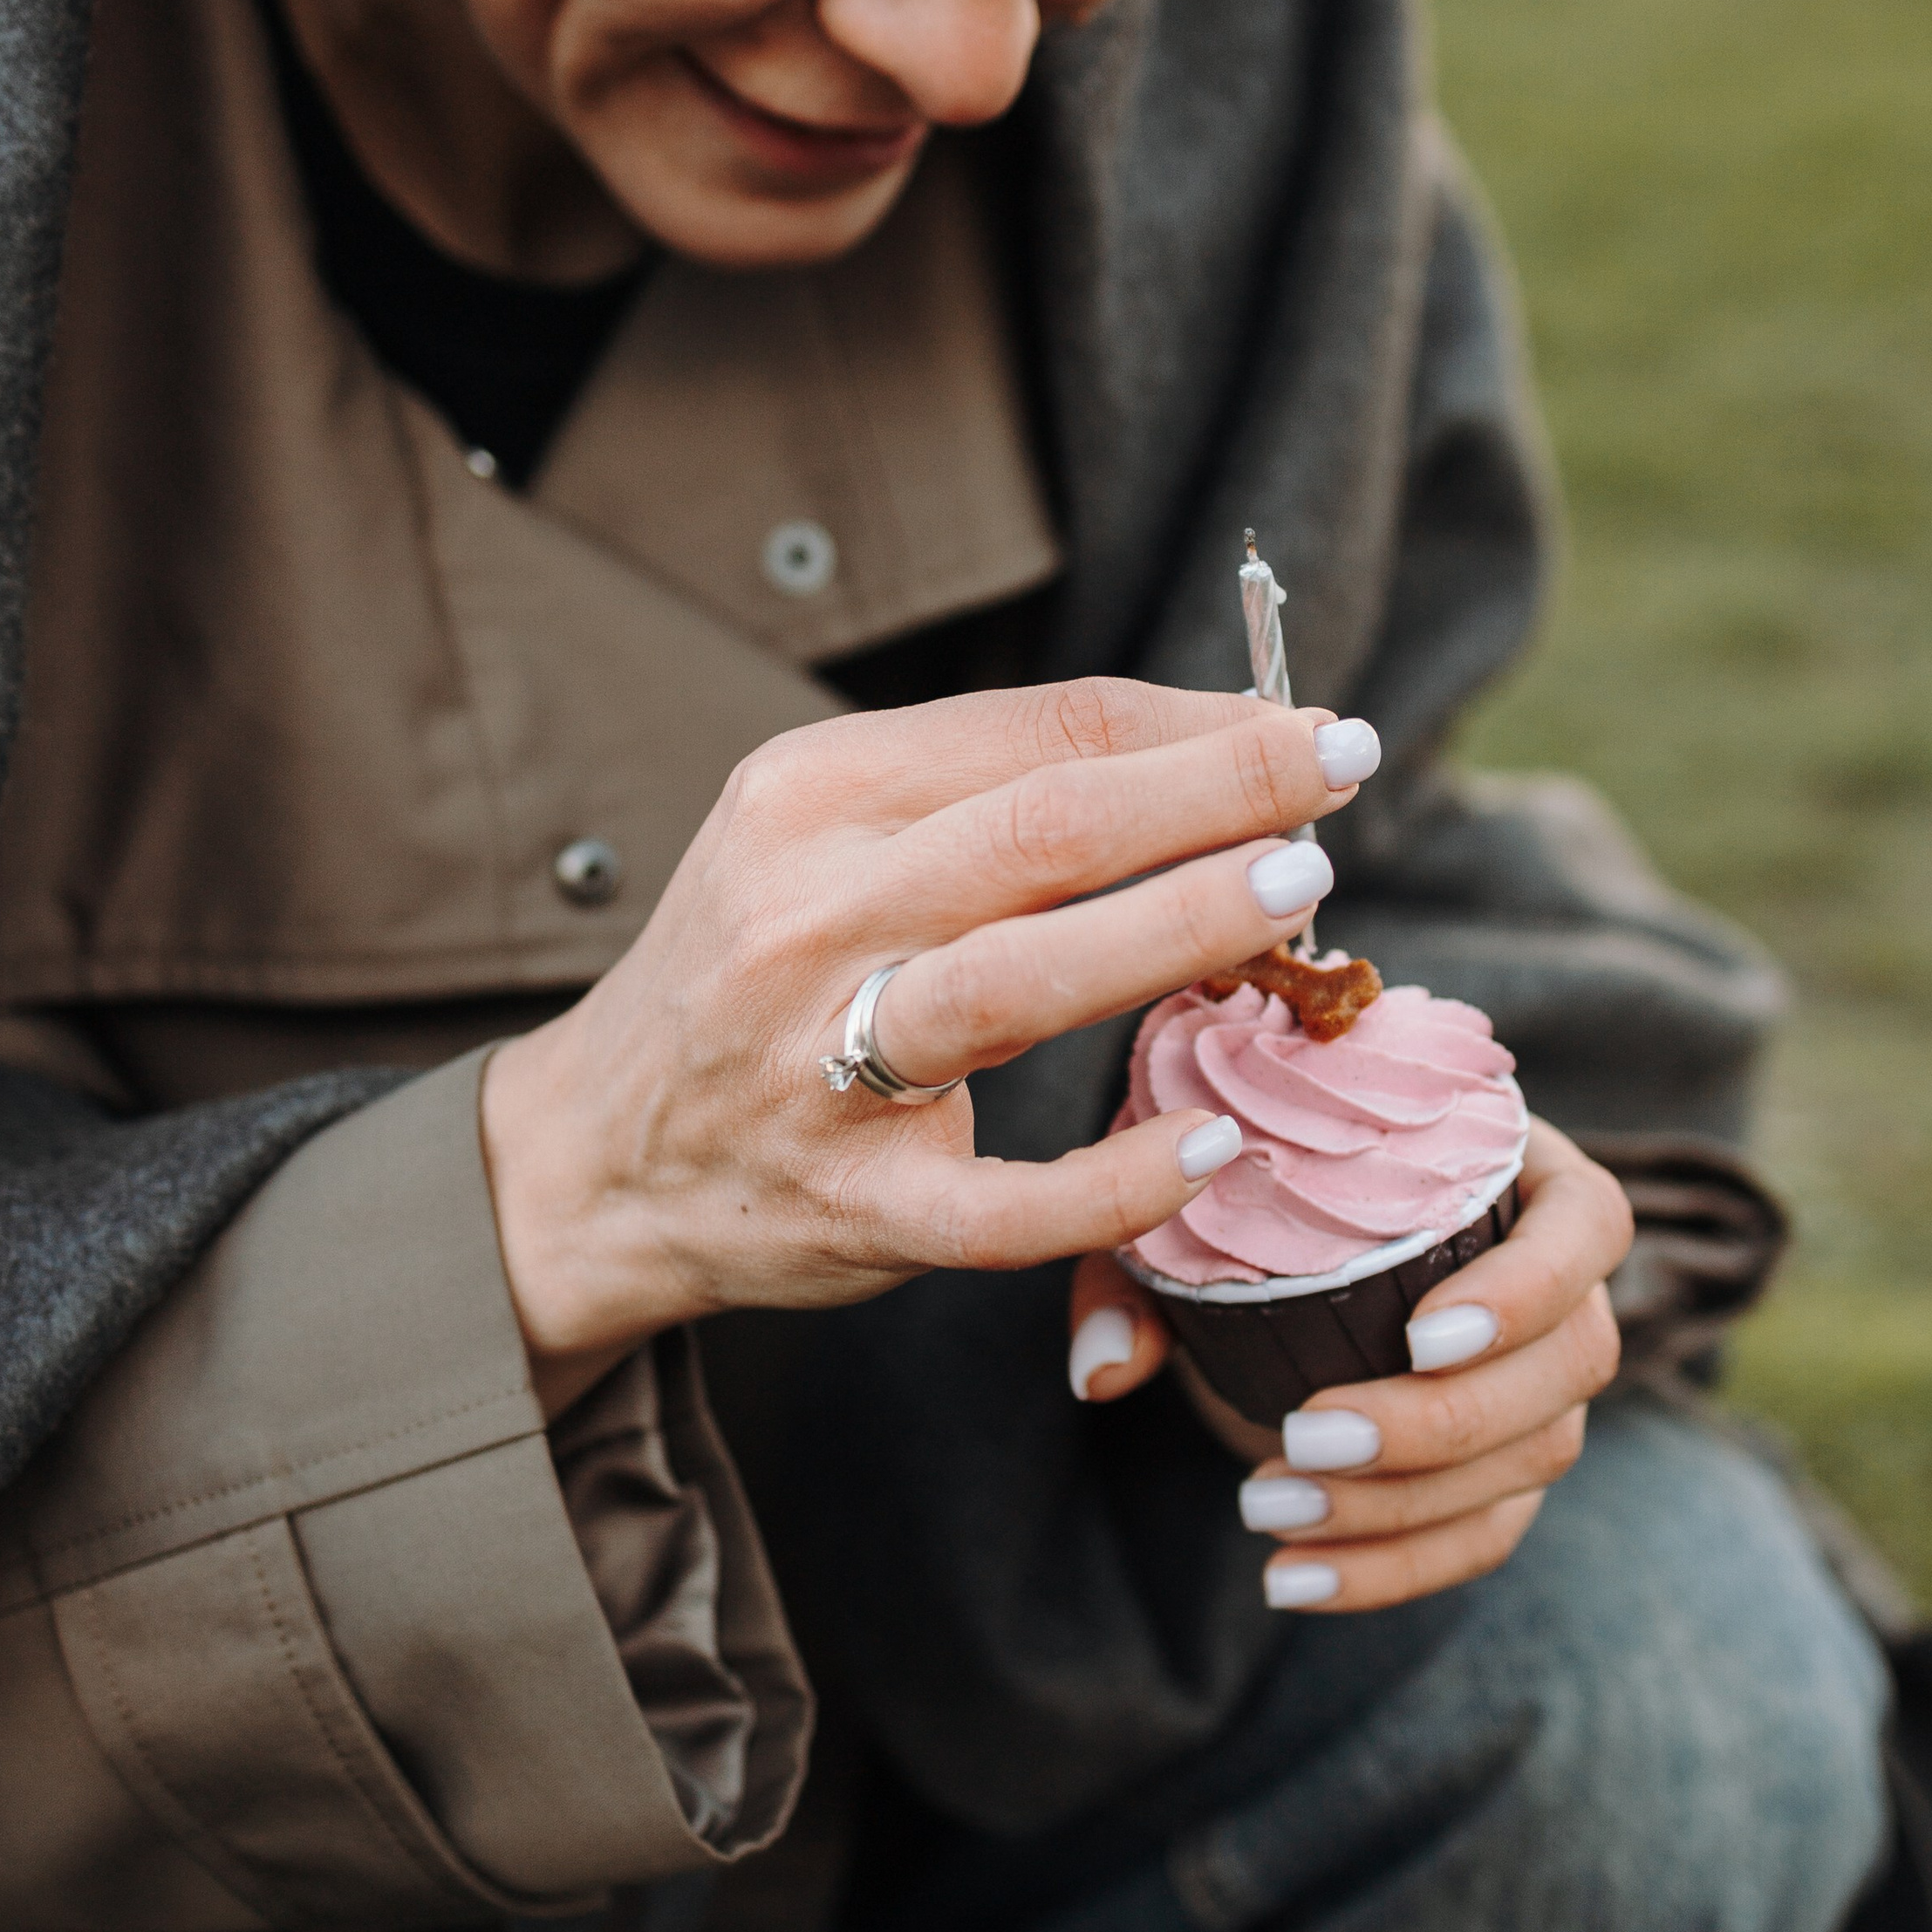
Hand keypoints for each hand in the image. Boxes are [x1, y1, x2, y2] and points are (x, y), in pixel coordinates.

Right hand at [481, 681, 1382, 1415]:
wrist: (591, 1156)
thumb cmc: (757, 975)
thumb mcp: (825, 842)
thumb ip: (985, 795)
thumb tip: (1211, 749)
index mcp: (809, 799)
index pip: (1036, 733)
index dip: (1192, 724)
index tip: (1306, 724)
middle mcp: (804, 915)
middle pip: (1041, 828)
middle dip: (1213, 792)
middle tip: (1339, 769)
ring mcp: (817, 1066)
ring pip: (1015, 981)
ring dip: (1173, 927)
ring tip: (1298, 893)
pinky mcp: (849, 1207)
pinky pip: (1002, 1202)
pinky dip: (1114, 1175)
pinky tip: (1213, 1144)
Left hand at [1066, 1117, 1630, 1609]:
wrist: (1286, 1237)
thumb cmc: (1261, 1186)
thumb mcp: (1194, 1197)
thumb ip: (1143, 1261)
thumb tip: (1102, 1372)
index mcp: (1525, 1175)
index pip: (1589, 1224)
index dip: (1529, 1286)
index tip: (1421, 1334)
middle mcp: (1563, 1282)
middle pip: (1574, 1361)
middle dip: (1441, 1419)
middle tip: (1302, 1435)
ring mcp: (1549, 1383)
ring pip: (1536, 1457)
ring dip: (1407, 1504)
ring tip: (1271, 1511)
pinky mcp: (1511, 1467)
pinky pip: (1488, 1535)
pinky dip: (1395, 1569)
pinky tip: (1294, 1583)